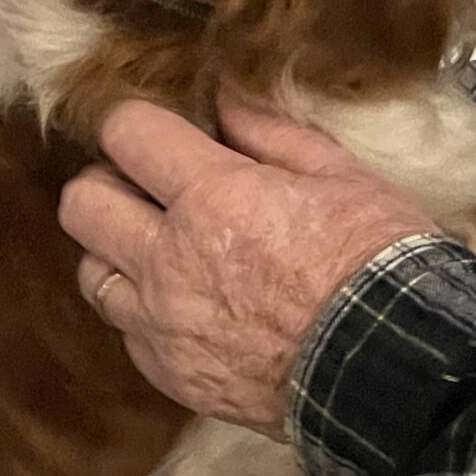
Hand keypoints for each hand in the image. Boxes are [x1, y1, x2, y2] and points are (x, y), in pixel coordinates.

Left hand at [57, 96, 435, 435]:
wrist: (393, 372)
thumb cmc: (379, 265)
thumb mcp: (343, 176)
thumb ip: (272, 133)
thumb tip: (226, 100)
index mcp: (212, 196)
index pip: (125, 133)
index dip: (136, 122)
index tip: (159, 131)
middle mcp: (168, 260)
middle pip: (82, 203)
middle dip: (109, 184)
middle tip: (149, 188)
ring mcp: (163, 324)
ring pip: (91, 273)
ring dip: (117, 253)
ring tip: (162, 252)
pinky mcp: (173, 376)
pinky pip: (126, 333)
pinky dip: (144, 315)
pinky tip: (187, 309)